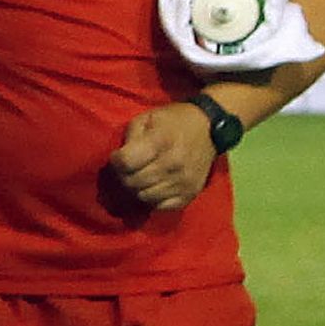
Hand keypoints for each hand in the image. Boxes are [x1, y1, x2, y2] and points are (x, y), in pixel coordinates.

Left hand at [109, 98, 223, 212]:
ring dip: (137, 189)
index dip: (116, 161)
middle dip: (123, 176)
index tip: (117, 157)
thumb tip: (118, 160)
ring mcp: (183, 182)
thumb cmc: (173, 121)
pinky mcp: (190, 193)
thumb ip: (130, 138)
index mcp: (160, 142)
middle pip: (132, 182)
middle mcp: (173, 164)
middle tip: (127, 169)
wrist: (209, 128)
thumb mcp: (146, 119)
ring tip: (140, 177)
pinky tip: (153, 186)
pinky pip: (161, 207)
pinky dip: (153, 199)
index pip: (125, 163)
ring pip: (144, 196)